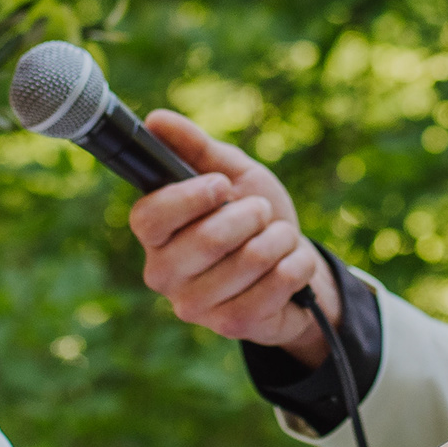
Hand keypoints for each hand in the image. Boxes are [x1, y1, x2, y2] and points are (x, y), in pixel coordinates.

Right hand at [127, 115, 339, 359]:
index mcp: (154, 234)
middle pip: (207, 240)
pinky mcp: (231, 326)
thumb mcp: (229, 172)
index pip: (150, 217)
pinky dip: (297, 264)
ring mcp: (195, 306)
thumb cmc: (252, 217)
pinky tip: (290, 265)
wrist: (291, 267)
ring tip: (279, 237)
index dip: (190, 198)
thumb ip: (193, 147)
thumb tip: (156, 119)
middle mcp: (163, 273)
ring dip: (281, 237)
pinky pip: (277, 284)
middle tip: (260, 212)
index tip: (221, 185)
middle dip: (252, 215)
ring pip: (250, 260)